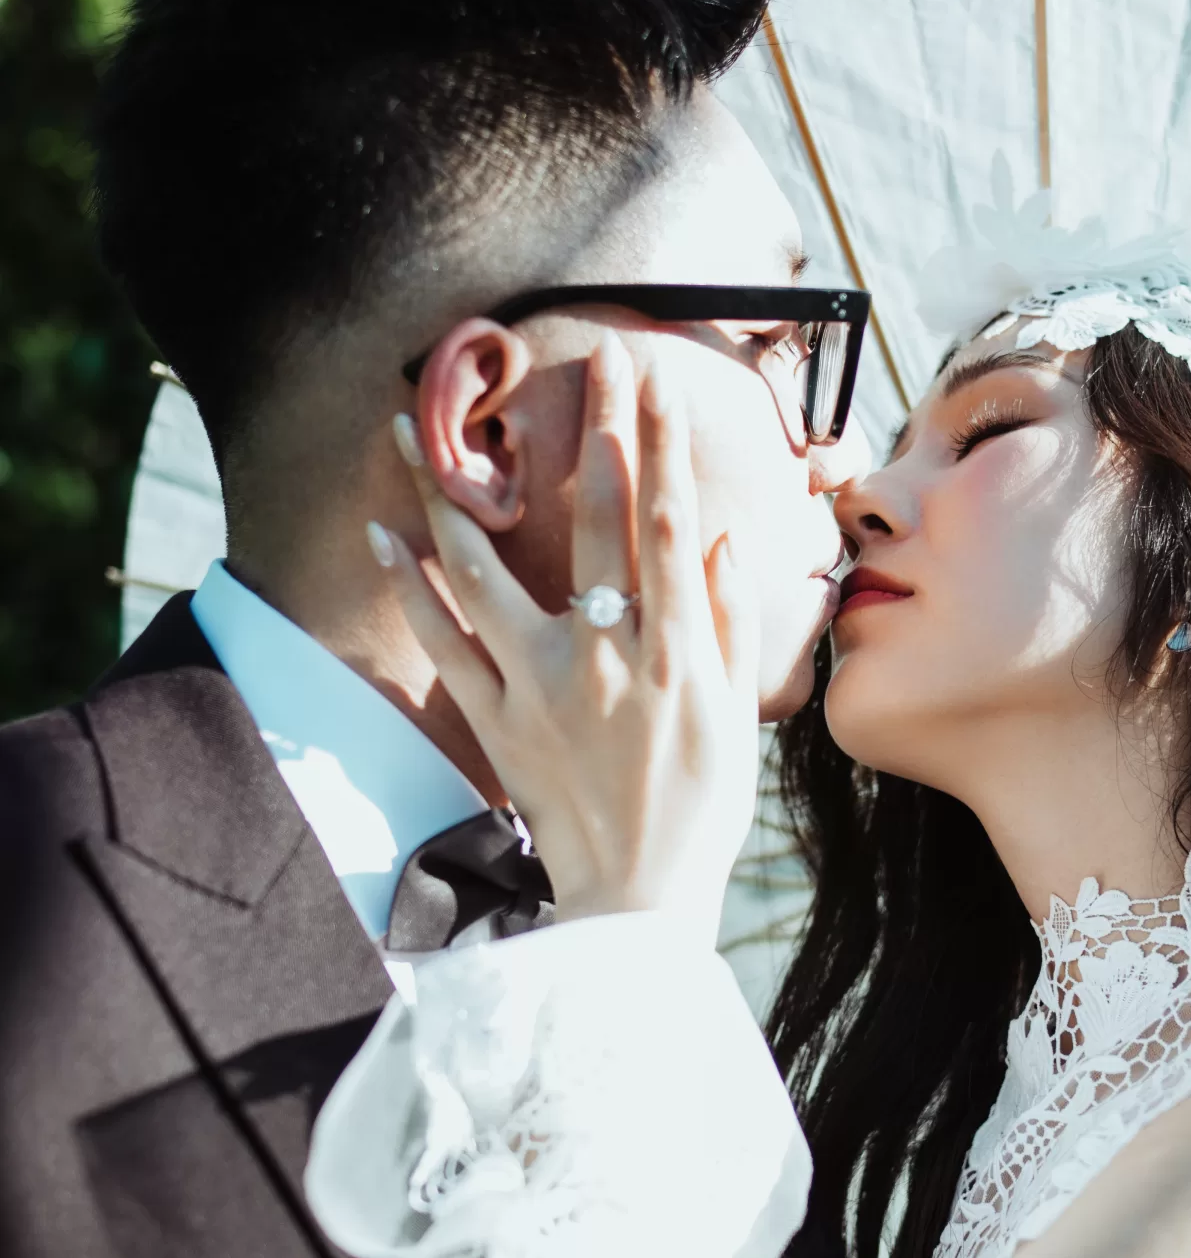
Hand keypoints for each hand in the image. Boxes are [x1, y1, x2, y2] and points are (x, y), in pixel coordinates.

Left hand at [372, 333, 759, 937]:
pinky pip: (443, 641)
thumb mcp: (738, 718)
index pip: (666, 522)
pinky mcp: (496, 718)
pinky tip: (385, 532)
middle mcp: (607, 650)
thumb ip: (728, 626)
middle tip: (585, 357)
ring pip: (487, 568)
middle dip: (592, 428)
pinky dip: (410, 585)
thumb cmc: (702, 812)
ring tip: (407, 426)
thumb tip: (719, 541)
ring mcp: (542, 682)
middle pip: (593, 519)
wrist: (640, 900)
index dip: (660, 444)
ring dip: (445, 491)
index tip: (652, 381)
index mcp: (677, 648)